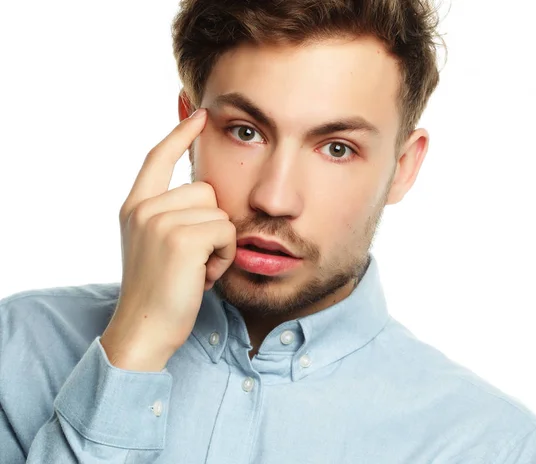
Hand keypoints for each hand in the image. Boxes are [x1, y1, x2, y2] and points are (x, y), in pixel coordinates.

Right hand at [100, 109, 236, 371]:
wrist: (144, 330)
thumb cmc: (160, 292)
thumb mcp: (157, 245)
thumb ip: (172, 214)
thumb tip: (206, 191)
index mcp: (135, 207)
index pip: (158, 157)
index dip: (180, 134)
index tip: (199, 114)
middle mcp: (143, 208)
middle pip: (206, 189)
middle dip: (212, 224)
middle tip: (194, 259)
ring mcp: (159, 221)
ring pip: (220, 212)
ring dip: (220, 243)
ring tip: (198, 268)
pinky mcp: (180, 238)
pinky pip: (227, 231)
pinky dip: (225, 256)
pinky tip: (205, 276)